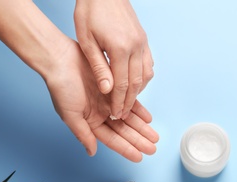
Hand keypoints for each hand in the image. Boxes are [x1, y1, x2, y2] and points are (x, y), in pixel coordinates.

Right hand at [46, 40, 158, 161]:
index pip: (112, 139)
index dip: (125, 148)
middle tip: (152, 148)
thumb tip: (92, 152)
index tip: (139, 157)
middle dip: (138, 140)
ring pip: (129, 118)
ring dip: (141, 127)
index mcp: (90, 122)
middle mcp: (101, 113)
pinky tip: (148, 118)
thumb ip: (83, 134)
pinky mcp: (114, 87)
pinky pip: (130, 100)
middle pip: (123, 131)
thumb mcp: (71, 114)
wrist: (61, 58)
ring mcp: (108, 101)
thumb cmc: (62, 86)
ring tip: (154, 137)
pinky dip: (139, 110)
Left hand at [74, 0, 153, 119]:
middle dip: (129, 102)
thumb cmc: (91, 11)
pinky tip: (136, 83)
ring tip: (127, 102)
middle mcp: (136, 47)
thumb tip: (107, 90)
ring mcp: (143, 43)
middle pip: (136, 84)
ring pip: (146, 75)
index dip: (118, 102)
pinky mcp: (144, 40)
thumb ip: (98, 67)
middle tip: (122, 114)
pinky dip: (143, 78)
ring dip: (138, 91)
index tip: (115, 115)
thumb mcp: (87, 40)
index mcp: (121, 49)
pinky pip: (148, 64)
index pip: (122, 85)